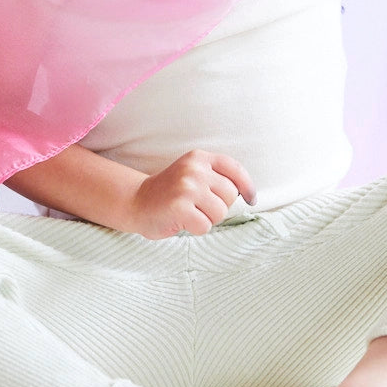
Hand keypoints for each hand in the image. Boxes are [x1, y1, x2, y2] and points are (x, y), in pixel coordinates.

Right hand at [127, 150, 256, 239]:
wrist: (136, 201)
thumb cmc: (170, 193)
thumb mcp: (192, 173)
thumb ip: (216, 177)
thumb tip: (248, 194)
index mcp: (199, 158)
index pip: (235, 169)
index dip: (247, 186)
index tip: (251, 199)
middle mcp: (194, 169)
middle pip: (230, 195)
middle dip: (219, 206)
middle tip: (198, 206)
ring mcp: (187, 187)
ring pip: (220, 212)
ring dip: (207, 219)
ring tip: (189, 212)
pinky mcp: (179, 207)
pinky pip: (205, 226)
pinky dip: (196, 229)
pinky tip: (182, 221)